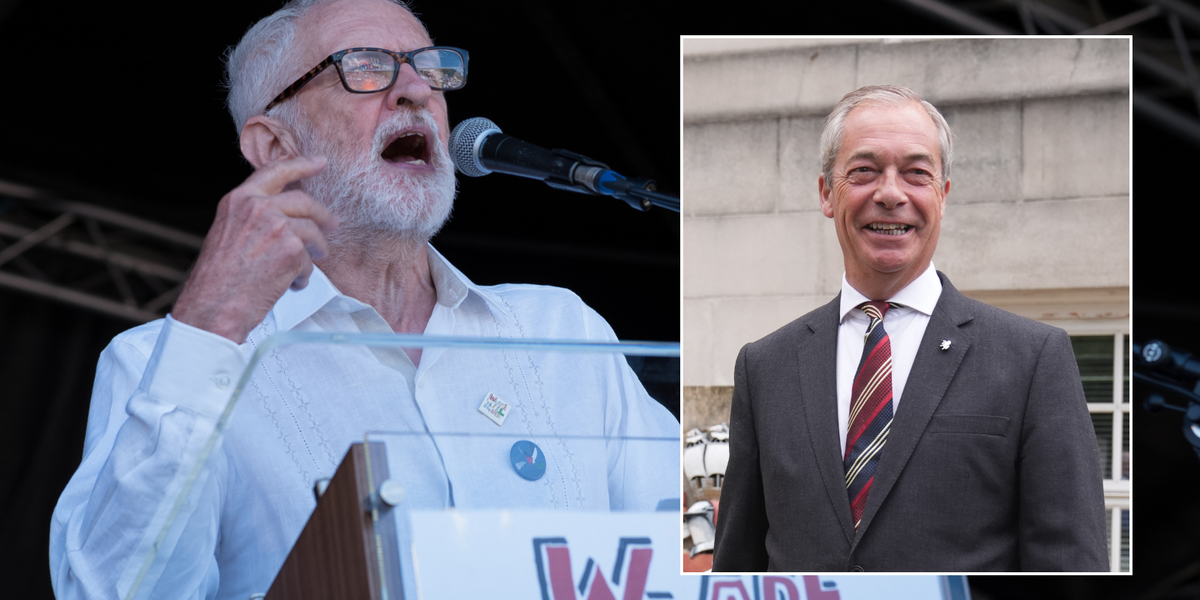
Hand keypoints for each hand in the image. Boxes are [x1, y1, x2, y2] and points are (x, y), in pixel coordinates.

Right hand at [172, 156, 336, 343]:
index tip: (319, 162)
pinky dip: (304, 273)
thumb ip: (253, 218)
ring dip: (317, 248)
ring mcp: (277, 226)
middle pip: (304, 201)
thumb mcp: (227, 233)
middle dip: (322, 214)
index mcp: (239, 200)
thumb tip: (283, 217)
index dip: (301, 165)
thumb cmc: (217, 278)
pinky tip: (293, 283)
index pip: (275, 172)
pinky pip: (309, 259)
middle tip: (332, 223)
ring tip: (315, 260)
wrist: (214, 306)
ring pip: (312, 231)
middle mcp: (258, 207)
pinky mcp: (292, 249)